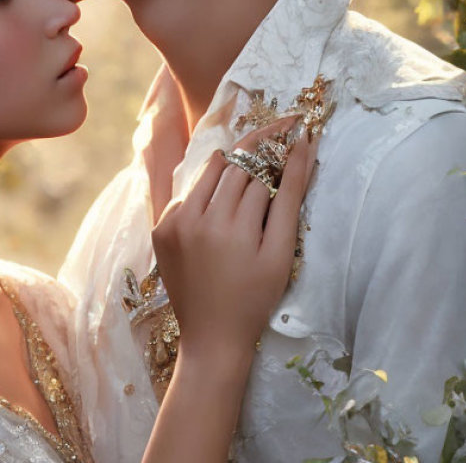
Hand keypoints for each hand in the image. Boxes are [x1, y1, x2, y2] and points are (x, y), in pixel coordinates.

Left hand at [151, 118, 317, 357]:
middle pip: (235, 166)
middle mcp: (199, 218)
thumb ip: (290, 198)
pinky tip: (222, 207)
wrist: (211, 337)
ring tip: (253, 170)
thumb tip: (304, 149)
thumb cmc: (256, 297)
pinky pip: (188, 195)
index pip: (261, 170)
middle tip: (280, 137)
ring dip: (232, 167)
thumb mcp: (281, 252)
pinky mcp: (160, 229)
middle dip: (259, 151)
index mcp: (234, 226)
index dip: (279, 148)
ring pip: (208, 173)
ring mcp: (174, 223)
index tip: (295, 128)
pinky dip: (207, 193)